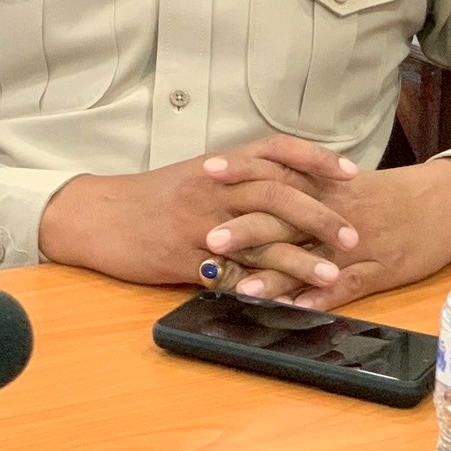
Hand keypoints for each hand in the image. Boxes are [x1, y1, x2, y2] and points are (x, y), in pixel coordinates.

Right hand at [36, 135, 360, 286]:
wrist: (99, 215)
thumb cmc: (151, 198)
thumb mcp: (198, 176)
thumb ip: (239, 177)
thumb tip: (289, 184)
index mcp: (219, 164)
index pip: (276, 149)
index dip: (315, 158)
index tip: (350, 172)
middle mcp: (213, 186)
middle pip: (276, 192)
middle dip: (319, 213)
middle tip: (351, 235)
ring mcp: (198, 222)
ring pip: (258, 236)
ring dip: (299, 257)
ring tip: (332, 275)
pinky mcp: (183, 257)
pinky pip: (229, 274)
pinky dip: (259, 287)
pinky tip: (284, 301)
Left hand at [203, 156, 450, 310]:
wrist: (443, 201)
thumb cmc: (388, 193)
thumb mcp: (345, 181)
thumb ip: (304, 183)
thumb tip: (258, 184)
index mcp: (326, 184)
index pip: (277, 173)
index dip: (243, 171)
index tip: (207, 171)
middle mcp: (336, 210)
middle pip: (287, 217)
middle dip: (248, 229)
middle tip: (211, 238)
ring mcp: (358, 242)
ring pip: (313, 258)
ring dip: (279, 274)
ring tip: (245, 288)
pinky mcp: (380, 268)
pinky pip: (350, 285)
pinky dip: (325, 296)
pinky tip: (300, 308)